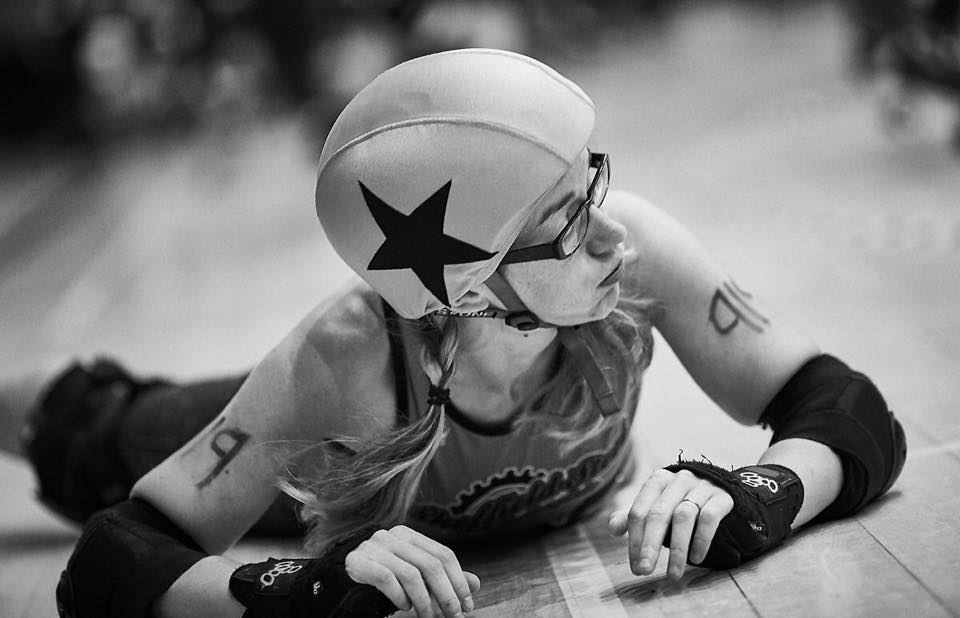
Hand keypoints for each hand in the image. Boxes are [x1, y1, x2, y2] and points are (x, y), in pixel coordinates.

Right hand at [344, 525, 480, 616]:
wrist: (336, 580)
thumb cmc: (380, 579)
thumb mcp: (414, 577)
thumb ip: (442, 579)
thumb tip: (476, 583)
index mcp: (409, 535)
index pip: (443, 554)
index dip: (459, 581)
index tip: (467, 606)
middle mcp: (392, 536)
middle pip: (431, 564)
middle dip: (446, 595)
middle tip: (453, 617)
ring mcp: (374, 547)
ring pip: (411, 574)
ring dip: (424, 602)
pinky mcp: (358, 562)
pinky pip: (387, 579)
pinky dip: (399, 597)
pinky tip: (403, 607)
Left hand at [609, 468, 733, 580]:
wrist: (722, 490)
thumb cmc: (681, 502)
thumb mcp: (657, 507)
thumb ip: (635, 517)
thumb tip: (613, 527)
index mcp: (657, 481)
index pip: (639, 512)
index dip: (634, 540)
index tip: (635, 567)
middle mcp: (678, 480)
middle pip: (658, 514)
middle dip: (650, 545)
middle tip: (645, 570)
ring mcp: (701, 486)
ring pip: (684, 517)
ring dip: (676, 549)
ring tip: (673, 574)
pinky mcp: (722, 497)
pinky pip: (709, 517)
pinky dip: (701, 540)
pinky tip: (696, 558)